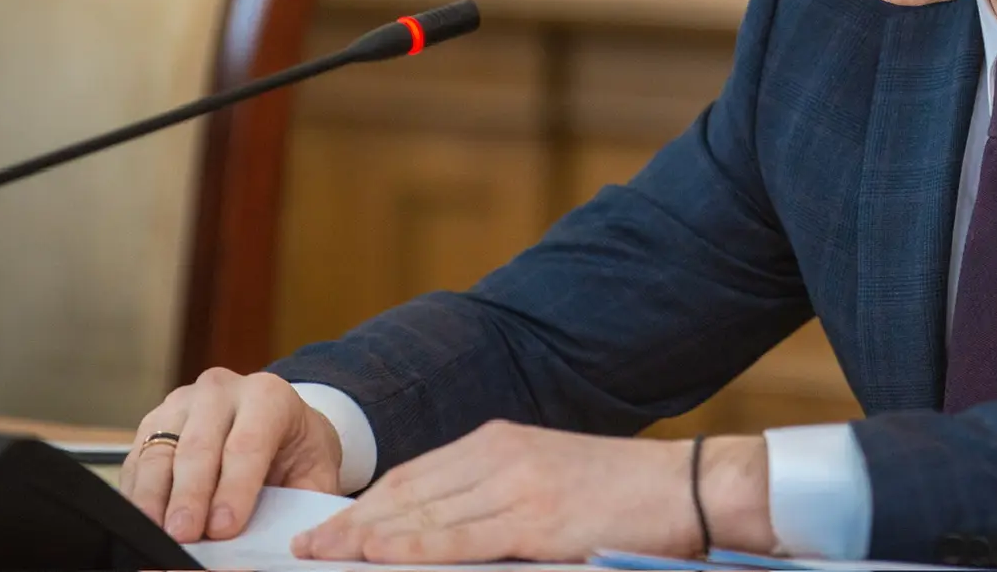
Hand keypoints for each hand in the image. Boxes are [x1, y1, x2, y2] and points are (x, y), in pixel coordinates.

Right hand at [119, 368, 344, 542]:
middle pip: (198, 446)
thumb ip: (305, 500)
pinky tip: (145, 525)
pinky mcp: (151, 425)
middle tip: (186, 537)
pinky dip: (137, 498)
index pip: (248, 442)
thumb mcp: (316, 469)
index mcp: (268, 396)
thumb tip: (291, 540)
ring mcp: (179, 405)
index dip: (234, 488)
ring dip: (155, 500)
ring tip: (160, 537)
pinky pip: (136, 463)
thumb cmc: (295, 451)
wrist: (275, 422)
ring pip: (158, 453)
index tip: (225, 528)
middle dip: (190, 497)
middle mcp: (220, 392)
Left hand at [292, 423, 773, 564]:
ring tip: (325, 555)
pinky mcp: (538, 520)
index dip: (367, 504)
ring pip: (424, 516)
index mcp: (502, 441)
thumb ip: (498, 497)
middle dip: (353, 522)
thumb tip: (442, 530)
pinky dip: (414, 549)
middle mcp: (502, 455)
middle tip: (306, 546)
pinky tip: (379, 556)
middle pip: (408, 492)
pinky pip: (462, 539)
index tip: (329, 527)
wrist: (690, 487)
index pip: (416, 475)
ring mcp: (519, 486)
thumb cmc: (625, 494)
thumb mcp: (552, 479)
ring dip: (368, 538)